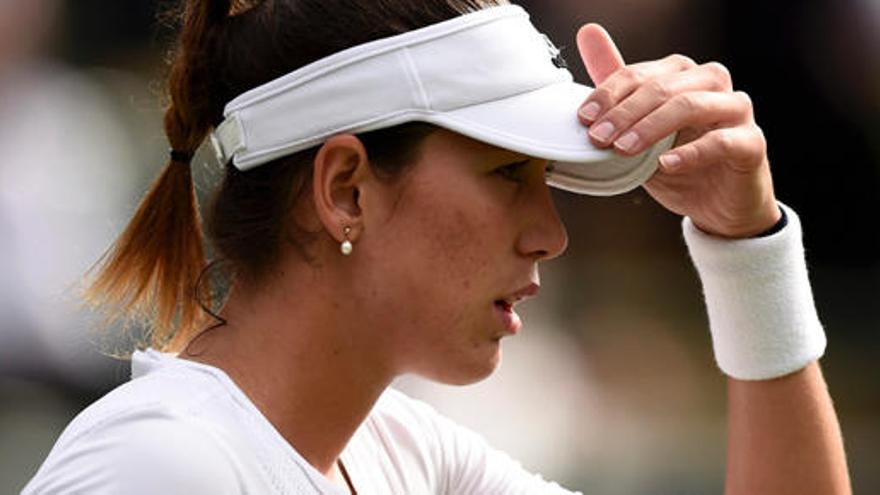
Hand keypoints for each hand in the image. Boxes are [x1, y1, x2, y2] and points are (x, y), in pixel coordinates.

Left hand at [575, 24, 780, 237]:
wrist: (714, 206)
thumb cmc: (676, 162)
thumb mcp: (638, 130)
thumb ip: (616, 88)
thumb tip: (587, 33)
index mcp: (682, 74)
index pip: (639, 74)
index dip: (608, 94)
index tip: (584, 118)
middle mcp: (711, 83)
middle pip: (662, 87)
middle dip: (624, 112)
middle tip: (598, 136)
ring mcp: (735, 110)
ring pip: (690, 106)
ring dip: (650, 127)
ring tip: (623, 149)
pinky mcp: (751, 143)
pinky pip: (721, 141)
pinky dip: (690, 153)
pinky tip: (665, 165)